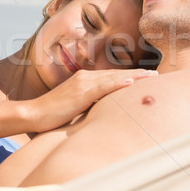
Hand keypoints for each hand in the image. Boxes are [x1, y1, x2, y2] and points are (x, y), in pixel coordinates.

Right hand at [29, 68, 157, 132]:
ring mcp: (83, 83)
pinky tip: (131, 82)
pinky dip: (118, 83)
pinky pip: (103, 86)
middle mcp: (85, 78)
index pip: (112, 77)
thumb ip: (89, 106)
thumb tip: (102, 113)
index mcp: (85, 81)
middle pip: (117, 74)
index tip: (147, 78)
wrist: (33, 114)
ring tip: (152, 77)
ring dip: (135, 76)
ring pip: (114, 77)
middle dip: (138, 74)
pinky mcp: (80, 92)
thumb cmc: (51, 116)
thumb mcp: (74, 109)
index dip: (131, 77)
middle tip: (157, 75)